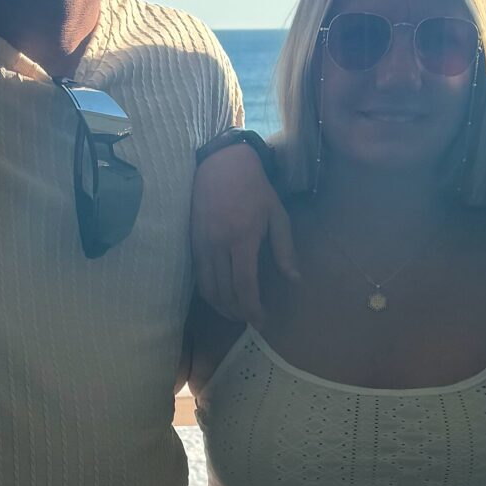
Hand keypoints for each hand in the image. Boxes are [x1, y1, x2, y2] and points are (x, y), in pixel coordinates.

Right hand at [191, 143, 295, 326]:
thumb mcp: (277, 215)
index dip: (252, 308)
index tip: (261, 321)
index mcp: (242, 237)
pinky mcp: (191, 241)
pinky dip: (209, 292)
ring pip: (207, 288)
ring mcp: (201, 243)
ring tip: (236, 312)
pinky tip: (221, 296)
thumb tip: (294, 279)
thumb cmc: (254, 188)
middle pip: (224, 291)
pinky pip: (199, 276)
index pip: (244, 284)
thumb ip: (285, 249)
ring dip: (221, 307)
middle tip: (250, 319)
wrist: (221, 164)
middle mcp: (218, 243)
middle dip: (237, 312)